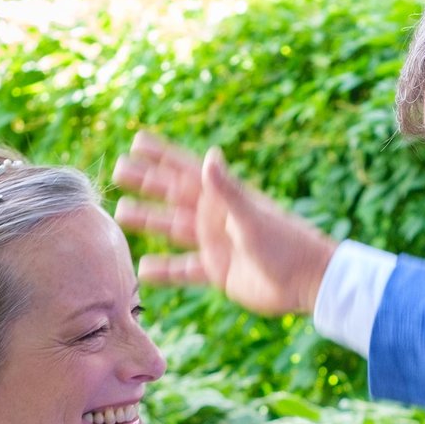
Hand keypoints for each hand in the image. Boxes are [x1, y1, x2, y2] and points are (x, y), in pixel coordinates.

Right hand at [112, 131, 336, 315]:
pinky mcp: (217, 270)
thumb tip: (210, 154)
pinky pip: (184, 269)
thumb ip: (227, 189)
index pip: (186, 171)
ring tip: (120, 213)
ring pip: (173, 229)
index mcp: (223, 198)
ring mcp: (215, 243)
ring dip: (149, 220)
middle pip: (173, 196)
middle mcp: (215, 217)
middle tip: (119, 171)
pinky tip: (142, 268)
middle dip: (147, 183)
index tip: (137, 141)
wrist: (305, 281)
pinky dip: (165, 270)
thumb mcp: (251, 216)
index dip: (162, 155)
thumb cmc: (285, 243)